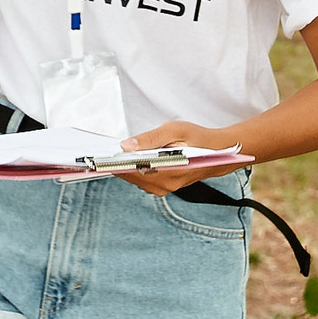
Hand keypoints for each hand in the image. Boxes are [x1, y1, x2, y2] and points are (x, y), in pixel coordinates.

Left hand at [113, 119, 235, 194]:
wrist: (219, 152)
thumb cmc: (198, 138)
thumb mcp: (175, 130)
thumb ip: (150, 138)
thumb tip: (126, 146)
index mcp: (167, 172)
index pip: (131, 171)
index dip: (113, 163)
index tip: (98, 156)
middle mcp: (164, 185)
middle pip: (131, 176)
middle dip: (116, 164)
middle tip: (101, 151)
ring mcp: (164, 188)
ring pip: (135, 179)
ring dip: (125, 167)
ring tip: (113, 153)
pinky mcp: (164, 187)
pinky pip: (143, 180)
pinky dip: (134, 169)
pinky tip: (128, 159)